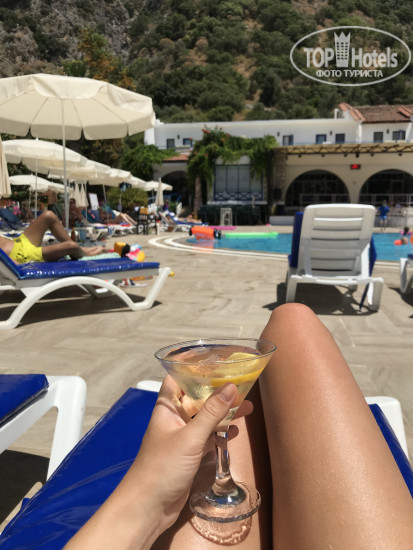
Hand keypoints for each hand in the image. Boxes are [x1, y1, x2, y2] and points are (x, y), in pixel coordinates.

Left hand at [131, 375, 251, 532]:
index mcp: (167, 407)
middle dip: (217, 390)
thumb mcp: (190, 437)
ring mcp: (182, 436)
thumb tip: (232, 386)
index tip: (213, 357)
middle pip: (197, 397)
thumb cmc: (164, 466)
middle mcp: (175, 418)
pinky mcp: (190, 454)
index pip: (178, 377)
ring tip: (248, 407)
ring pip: (205, 417)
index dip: (191, 365)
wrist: (149, 507)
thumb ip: (211, 412)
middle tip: (242, 383)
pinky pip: (208, 436)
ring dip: (223, 412)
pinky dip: (221, 432)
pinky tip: (236, 430)